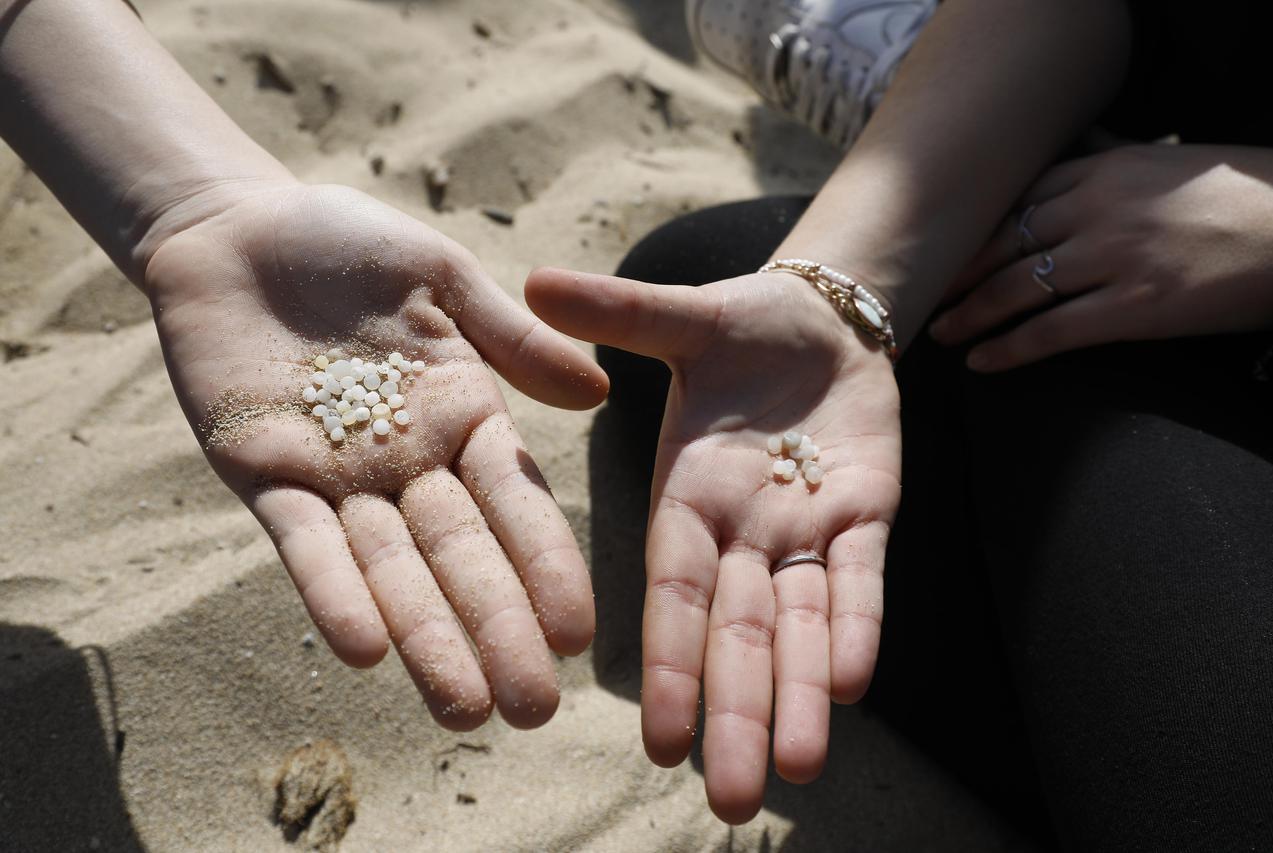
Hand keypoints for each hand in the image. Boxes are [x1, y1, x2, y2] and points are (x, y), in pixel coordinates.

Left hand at [144, 182, 606, 729]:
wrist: (235, 230)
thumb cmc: (350, 242)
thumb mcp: (442, 277)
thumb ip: (511, 339)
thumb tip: (600, 393)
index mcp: (462, 415)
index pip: (516, 504)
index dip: (547, 567)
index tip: (580, 633)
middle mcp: (408, 461)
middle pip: (459, 556)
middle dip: (495, 630)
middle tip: (531, 710)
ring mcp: (336, 475)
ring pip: (387, 569)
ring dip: (424, 638)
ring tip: (462, 711)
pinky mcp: (263, 475)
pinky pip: (302, 543)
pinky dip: (331, 593)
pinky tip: (363, 651)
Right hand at [526, 268, 901, 822]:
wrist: (823, 321)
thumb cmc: (742, 328)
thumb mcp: (683, 319)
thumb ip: (621, 315)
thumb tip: (537, 276)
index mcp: (686, 497)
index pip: (675, 593)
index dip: (671, 662)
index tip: (660, 737)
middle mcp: (741, 531)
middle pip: (738, 634)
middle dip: (733, 711)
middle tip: (728, 799)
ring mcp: (806, 529)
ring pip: (801, 627)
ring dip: (798, 695)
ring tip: (796, 773)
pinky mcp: (867, 514)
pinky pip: (861, 581)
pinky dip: (858, 628)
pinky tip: (853, 687)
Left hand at [930, 144, 1272, 368]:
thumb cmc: (1239, 194)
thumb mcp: (1167, 159)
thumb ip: (1112, 153)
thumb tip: (1080, 140)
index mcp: (1105, 167)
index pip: (1017, 200)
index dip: (973, 233)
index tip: (943, 251)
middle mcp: (1099, 207)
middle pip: (1003, 243)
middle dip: (958, 275)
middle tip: (924, 298)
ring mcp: (1116, 257)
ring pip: (1017, 287)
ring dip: (970, 315)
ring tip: (942, 335)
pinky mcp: (1137, 306)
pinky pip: (1053, 331)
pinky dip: (1009, 349)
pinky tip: (983, 363)